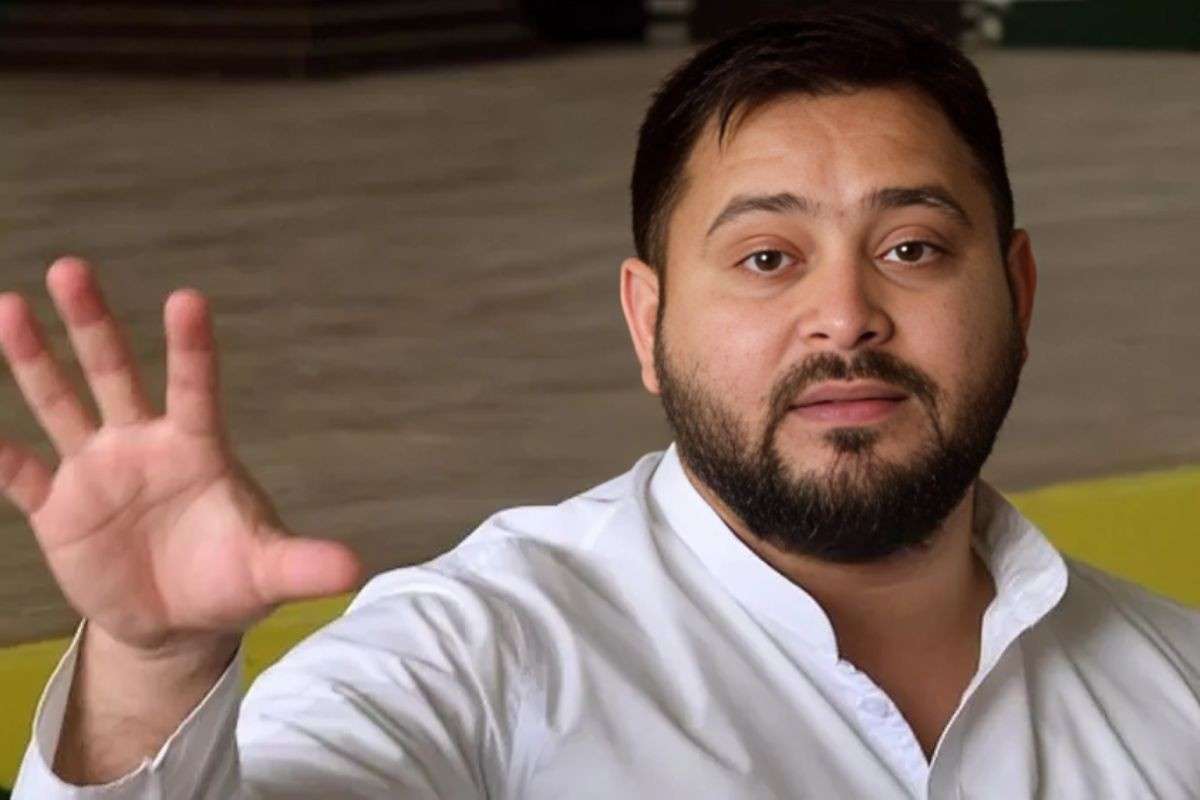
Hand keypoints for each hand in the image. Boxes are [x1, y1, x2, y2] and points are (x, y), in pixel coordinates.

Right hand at [0, 257, 361, 654]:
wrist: (178, 621)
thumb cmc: (230, 579)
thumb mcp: (267, 572)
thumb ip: (302, 564)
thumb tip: (356, 570)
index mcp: (197, 448)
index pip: (195, 387)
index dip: (190, 347)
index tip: (187, 298)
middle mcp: (143, 444)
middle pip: (115, 373)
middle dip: (93, 323)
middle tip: (70, 267)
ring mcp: (96, 471)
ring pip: (61, 404)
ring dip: (33, 360)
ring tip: (9, 307)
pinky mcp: (58, 509)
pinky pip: (19, 474)